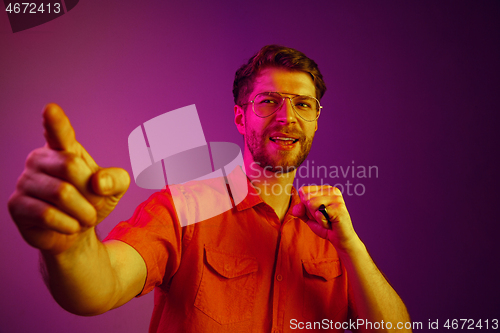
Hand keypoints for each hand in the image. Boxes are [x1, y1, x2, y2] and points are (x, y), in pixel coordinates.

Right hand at [8, 103, 129, 254]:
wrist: (76, 232)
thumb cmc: (92, 202)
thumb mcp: (115, 189)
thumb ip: (115, 179)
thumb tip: (98, 182)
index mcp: (63, 149)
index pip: (59, 132)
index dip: (55, 122)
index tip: (51, 109)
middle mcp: (40, 159)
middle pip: (70, 166)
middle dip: (90, 191)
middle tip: (93, 205)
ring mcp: (25, 181)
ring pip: (61, 193)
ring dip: (83, 212)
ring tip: (84, 218)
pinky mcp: (17, 205)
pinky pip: (47, 215)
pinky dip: (68, 225)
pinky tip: (69, 226)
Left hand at [292, 185, 358, 250]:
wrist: (340, 239)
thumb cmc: (326, 227)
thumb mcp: (308, 217)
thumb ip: (300, 210)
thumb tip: (299, 206)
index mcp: (324, 189)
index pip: (303, 191)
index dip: (306, 206)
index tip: (318, 212)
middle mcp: (331, 190)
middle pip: (306, 197)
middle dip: (311, 212)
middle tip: (323, 217)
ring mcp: (336, 198)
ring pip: (311, 204)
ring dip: (317, 218)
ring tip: (327, 220)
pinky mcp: (338, 208)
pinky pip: (319, 214)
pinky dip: (322, 222)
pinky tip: (331, 223)